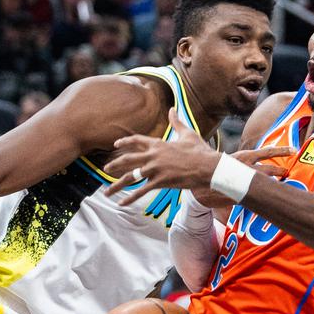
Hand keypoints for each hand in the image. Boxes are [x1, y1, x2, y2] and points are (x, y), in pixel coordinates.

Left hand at [104, 110, 292, 205]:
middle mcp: (153, 155)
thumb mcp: (187, 133)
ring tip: (107, 192)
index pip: (136, 140)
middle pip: (127, 159)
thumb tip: (172, 109)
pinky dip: (131, 198)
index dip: (124, 142)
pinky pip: (141, 191)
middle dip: (114, 164)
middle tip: (105, 168)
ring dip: (117, 185)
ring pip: (130, 177)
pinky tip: (122, 204)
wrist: (208, 166)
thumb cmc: (200, 150)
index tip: (116, 144)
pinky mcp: (160, 182)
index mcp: (158, 143)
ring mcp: (155, 169)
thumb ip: (176, 122)